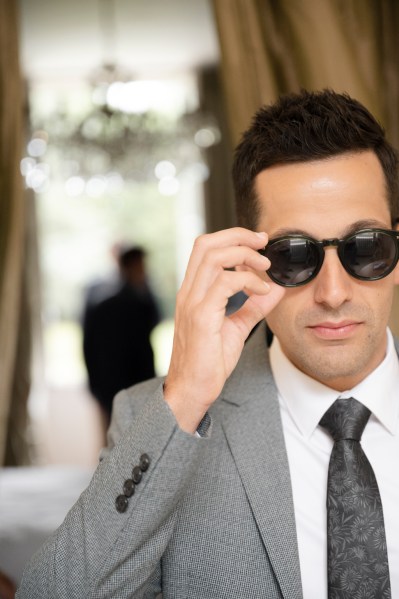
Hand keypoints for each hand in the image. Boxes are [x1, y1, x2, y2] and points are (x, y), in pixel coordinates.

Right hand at [164, 228, 284, 431]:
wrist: (192, 390)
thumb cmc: (209, 362)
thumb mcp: (237, 327)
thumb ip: (254, 307)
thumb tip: (276, 290)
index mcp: (193, 291)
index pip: (205, 248)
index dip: (232, 237)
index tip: (259, 242)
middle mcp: (189, 292)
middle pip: (206, 243)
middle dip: (238, 235)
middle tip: (263, 242)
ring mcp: (192, 302)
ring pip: (213, 256)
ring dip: (245, 255)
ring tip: (266, 267)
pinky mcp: (201, 316)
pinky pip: (224, 283)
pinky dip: (248, 281)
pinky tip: (262, 292)